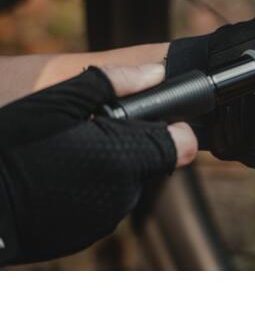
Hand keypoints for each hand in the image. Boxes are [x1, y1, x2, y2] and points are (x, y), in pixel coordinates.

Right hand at [0, 64, 196, 265]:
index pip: (182, 146)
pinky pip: (100, 206)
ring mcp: (102, 220)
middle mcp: (123, 195)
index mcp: (125, 159)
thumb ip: (114, 82)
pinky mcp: (82, 237)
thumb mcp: (58, 100)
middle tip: (90, 131)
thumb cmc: (11, 147)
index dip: (173, 128)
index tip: (154, 119)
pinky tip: (56, 179)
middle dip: (131, 144)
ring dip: (107, 167)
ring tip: (65, 155)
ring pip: (124, 184)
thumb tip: (155, 72)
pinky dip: (87, 190)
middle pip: (150, 161)